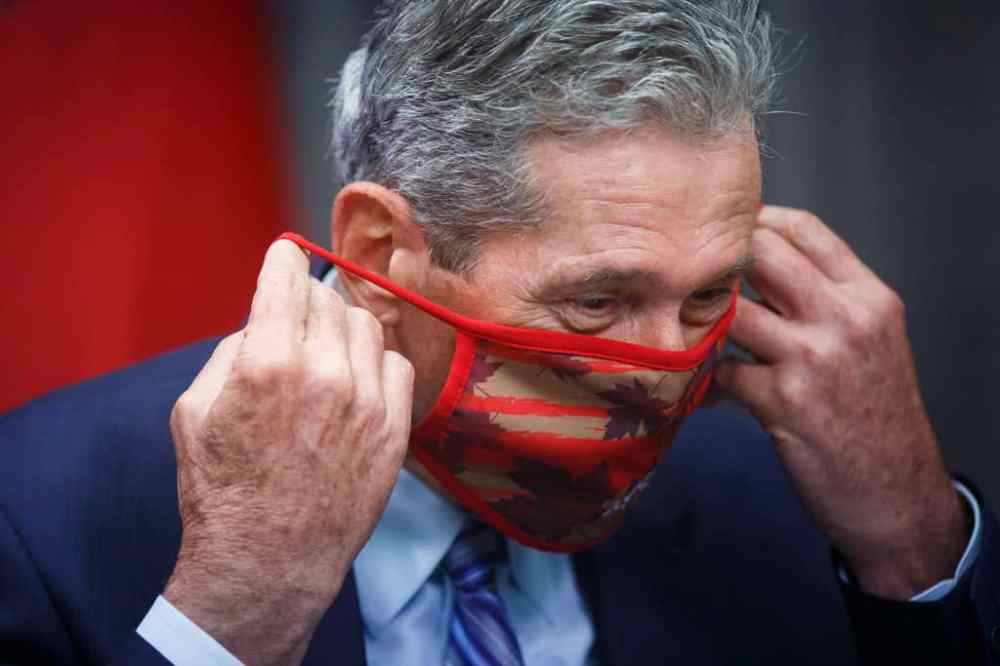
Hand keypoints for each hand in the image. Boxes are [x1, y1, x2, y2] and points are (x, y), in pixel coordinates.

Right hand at [164, 240, 413, 663]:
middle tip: (294, 327)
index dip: (284, 260)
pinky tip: (354, 384)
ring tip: (323, 357)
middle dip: (308, 303)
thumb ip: (233, 350)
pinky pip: (396, 363)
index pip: (288, 275)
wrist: (271, 558)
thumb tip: (267, 320)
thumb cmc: (223, 489)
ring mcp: (367, 399)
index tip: (285, 258)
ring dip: (342, 329)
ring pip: (366, 324)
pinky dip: (375, 362)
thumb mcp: (194, 410)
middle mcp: (324, 372)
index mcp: (268, 361)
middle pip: (328, 297)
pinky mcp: (394, 427)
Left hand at [714, 206, 968, 599]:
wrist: (897, 495)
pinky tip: (700, 385)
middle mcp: (845, 319)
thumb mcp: (872, 343)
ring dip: (704, 319)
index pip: (805, 229)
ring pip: (732, 309)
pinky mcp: (783, 401)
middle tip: (692, 274)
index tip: (725, 230)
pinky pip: (720, 369)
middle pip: (762, 253)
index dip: (756, 220)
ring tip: (687, 329)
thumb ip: (825, 301)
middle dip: (720, 261)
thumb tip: (760, 265)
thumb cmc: (876, 417)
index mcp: (869, 298)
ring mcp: (813, 358)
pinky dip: (704, 376)